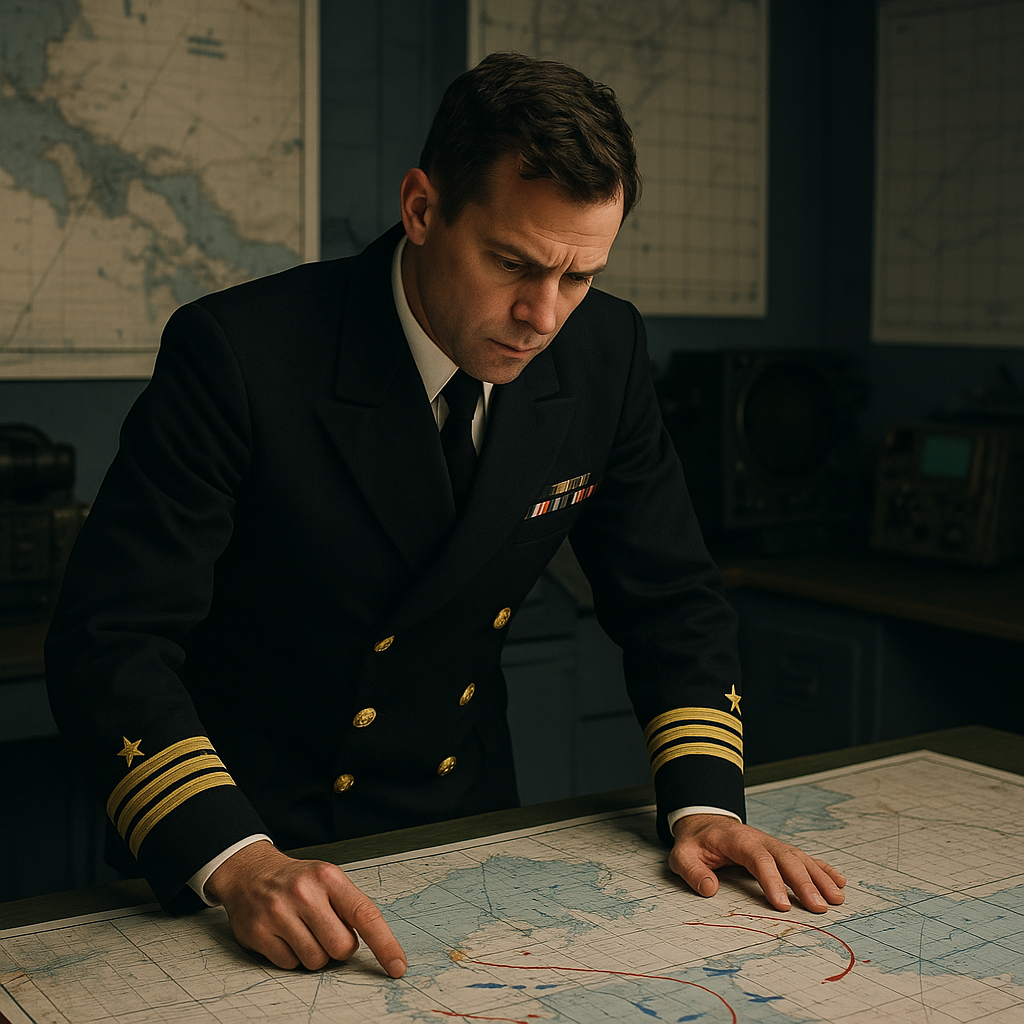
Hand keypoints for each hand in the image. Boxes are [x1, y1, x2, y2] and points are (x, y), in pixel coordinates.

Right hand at [205, 840, 406, 974]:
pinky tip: (284, 935)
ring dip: (314, 953)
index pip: (366, 915)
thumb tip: (377, 947)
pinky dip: (291, 957)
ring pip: (316, 961)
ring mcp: (279, 912)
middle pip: (341, 948)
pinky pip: (289, 965)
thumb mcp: (328, 880)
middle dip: (339, 947)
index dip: (385, 945)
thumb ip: (350, 908)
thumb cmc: (298, 881)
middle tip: (325, 930)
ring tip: (302, 930)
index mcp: (329, 877)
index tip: (398, 967)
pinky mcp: (258, 932)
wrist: (250, 873)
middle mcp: (305, 892)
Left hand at [669, 814, 845, 912]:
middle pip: (786, 859)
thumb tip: (709, 890)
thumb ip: (692, 872)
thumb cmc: (695, 843)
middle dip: (805, 882)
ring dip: (820, 877)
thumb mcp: (682, 855)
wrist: (703, 822)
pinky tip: (839, 882)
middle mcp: (761, 840)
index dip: (772, 881)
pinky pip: (804, 858)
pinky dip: (823, 868)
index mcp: (738, 841)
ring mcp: (772, 844)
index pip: (759, 859)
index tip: (783, 905)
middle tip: (820, 907)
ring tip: (837, 898)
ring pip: (800, 858)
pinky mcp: (779, 850)